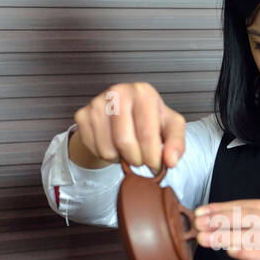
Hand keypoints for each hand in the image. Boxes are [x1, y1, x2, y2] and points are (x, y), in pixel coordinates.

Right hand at [70, 81, 184, 170]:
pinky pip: (93, 148)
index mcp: (143, 92)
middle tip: (141, 161)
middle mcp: (118, 92)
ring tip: (127, 151)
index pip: (147, 135)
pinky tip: (113, 146)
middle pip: (124, 142)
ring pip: (107, 149)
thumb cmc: (149, 120)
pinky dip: (105, 155)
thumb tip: (170, 161)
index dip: (152, 158)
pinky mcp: (83, 115)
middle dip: (136, 160)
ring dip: (120, 158)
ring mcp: (97, 103)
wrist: (122, 114)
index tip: (155, 166)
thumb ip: (176, 144)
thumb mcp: (170, 127)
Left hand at [193, 199, 259, 259]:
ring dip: (226, 237)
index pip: (248, 206)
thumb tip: (219, 220)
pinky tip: (231, 251)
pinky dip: (248, 253)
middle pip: (249, 218)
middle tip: (197, 224)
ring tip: (205, 239)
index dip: (222, 208)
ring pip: (254, 237)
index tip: (200, 211)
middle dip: (220, 220)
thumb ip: (255, 222)